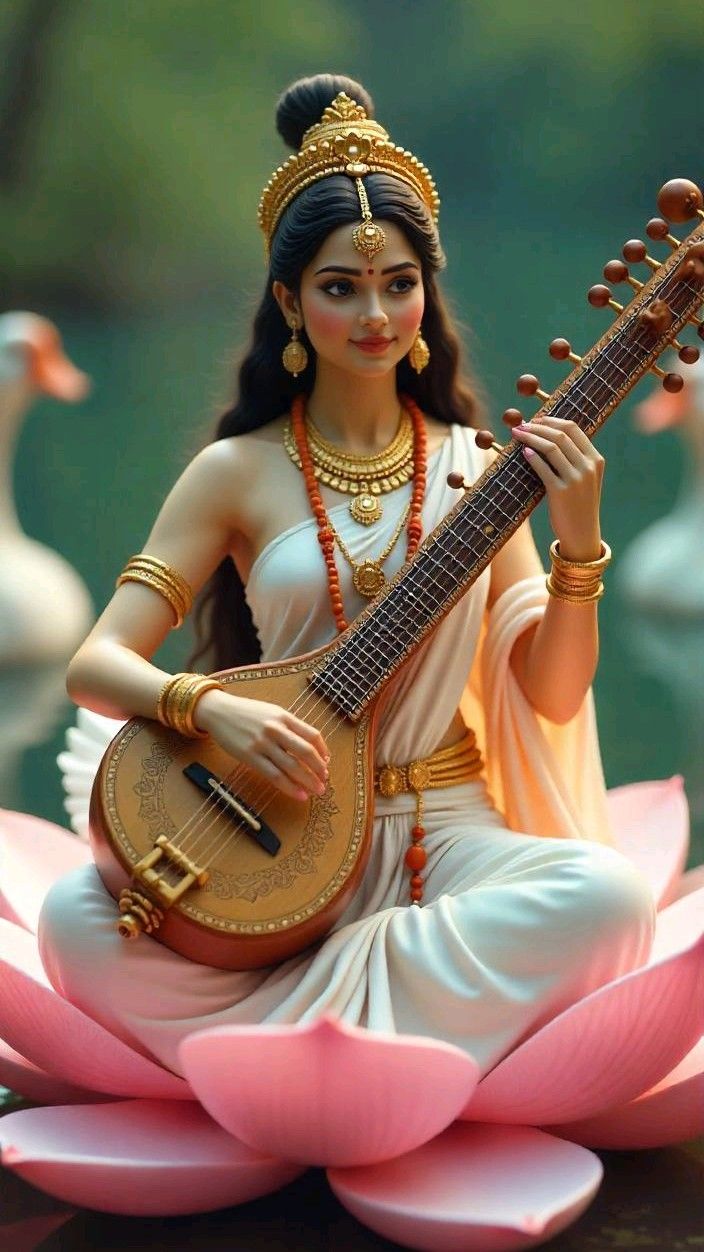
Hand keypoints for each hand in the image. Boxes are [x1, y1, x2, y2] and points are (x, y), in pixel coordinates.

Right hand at [195, 689, 329, 801]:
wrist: (218, 712)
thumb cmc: (246, 714)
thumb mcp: (271, 712)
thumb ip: (289, 727)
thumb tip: (309, 746)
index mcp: (284, 717)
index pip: (312, 735)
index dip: (323, 751)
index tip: (327, 762)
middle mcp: (276, 729)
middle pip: (306, 752)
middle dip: (319, 769)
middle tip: (325, 781)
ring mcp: (262, 743)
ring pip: (292, 766)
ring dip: (308, 781)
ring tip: (317, 791)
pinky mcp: (250, 756)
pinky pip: (274, 775)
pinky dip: (289, 787)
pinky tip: (298, 794)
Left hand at [512, 416, 603, 559]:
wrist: (582, 534)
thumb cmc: (579, 504)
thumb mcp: (585, 478)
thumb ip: (575, 458)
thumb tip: (549, 435)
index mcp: (595, 459)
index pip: (573, 428)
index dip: (551, 420)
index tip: (536, 419)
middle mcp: (588, 466)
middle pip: (560, 435)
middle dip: (537, 426)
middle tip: (521, 425)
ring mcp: (576, 479)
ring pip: (551, 447)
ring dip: (530, 437)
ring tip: (517, 435)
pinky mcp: (561, 492)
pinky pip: (543, 468)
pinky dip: (531, 457)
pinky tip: (523, 452)